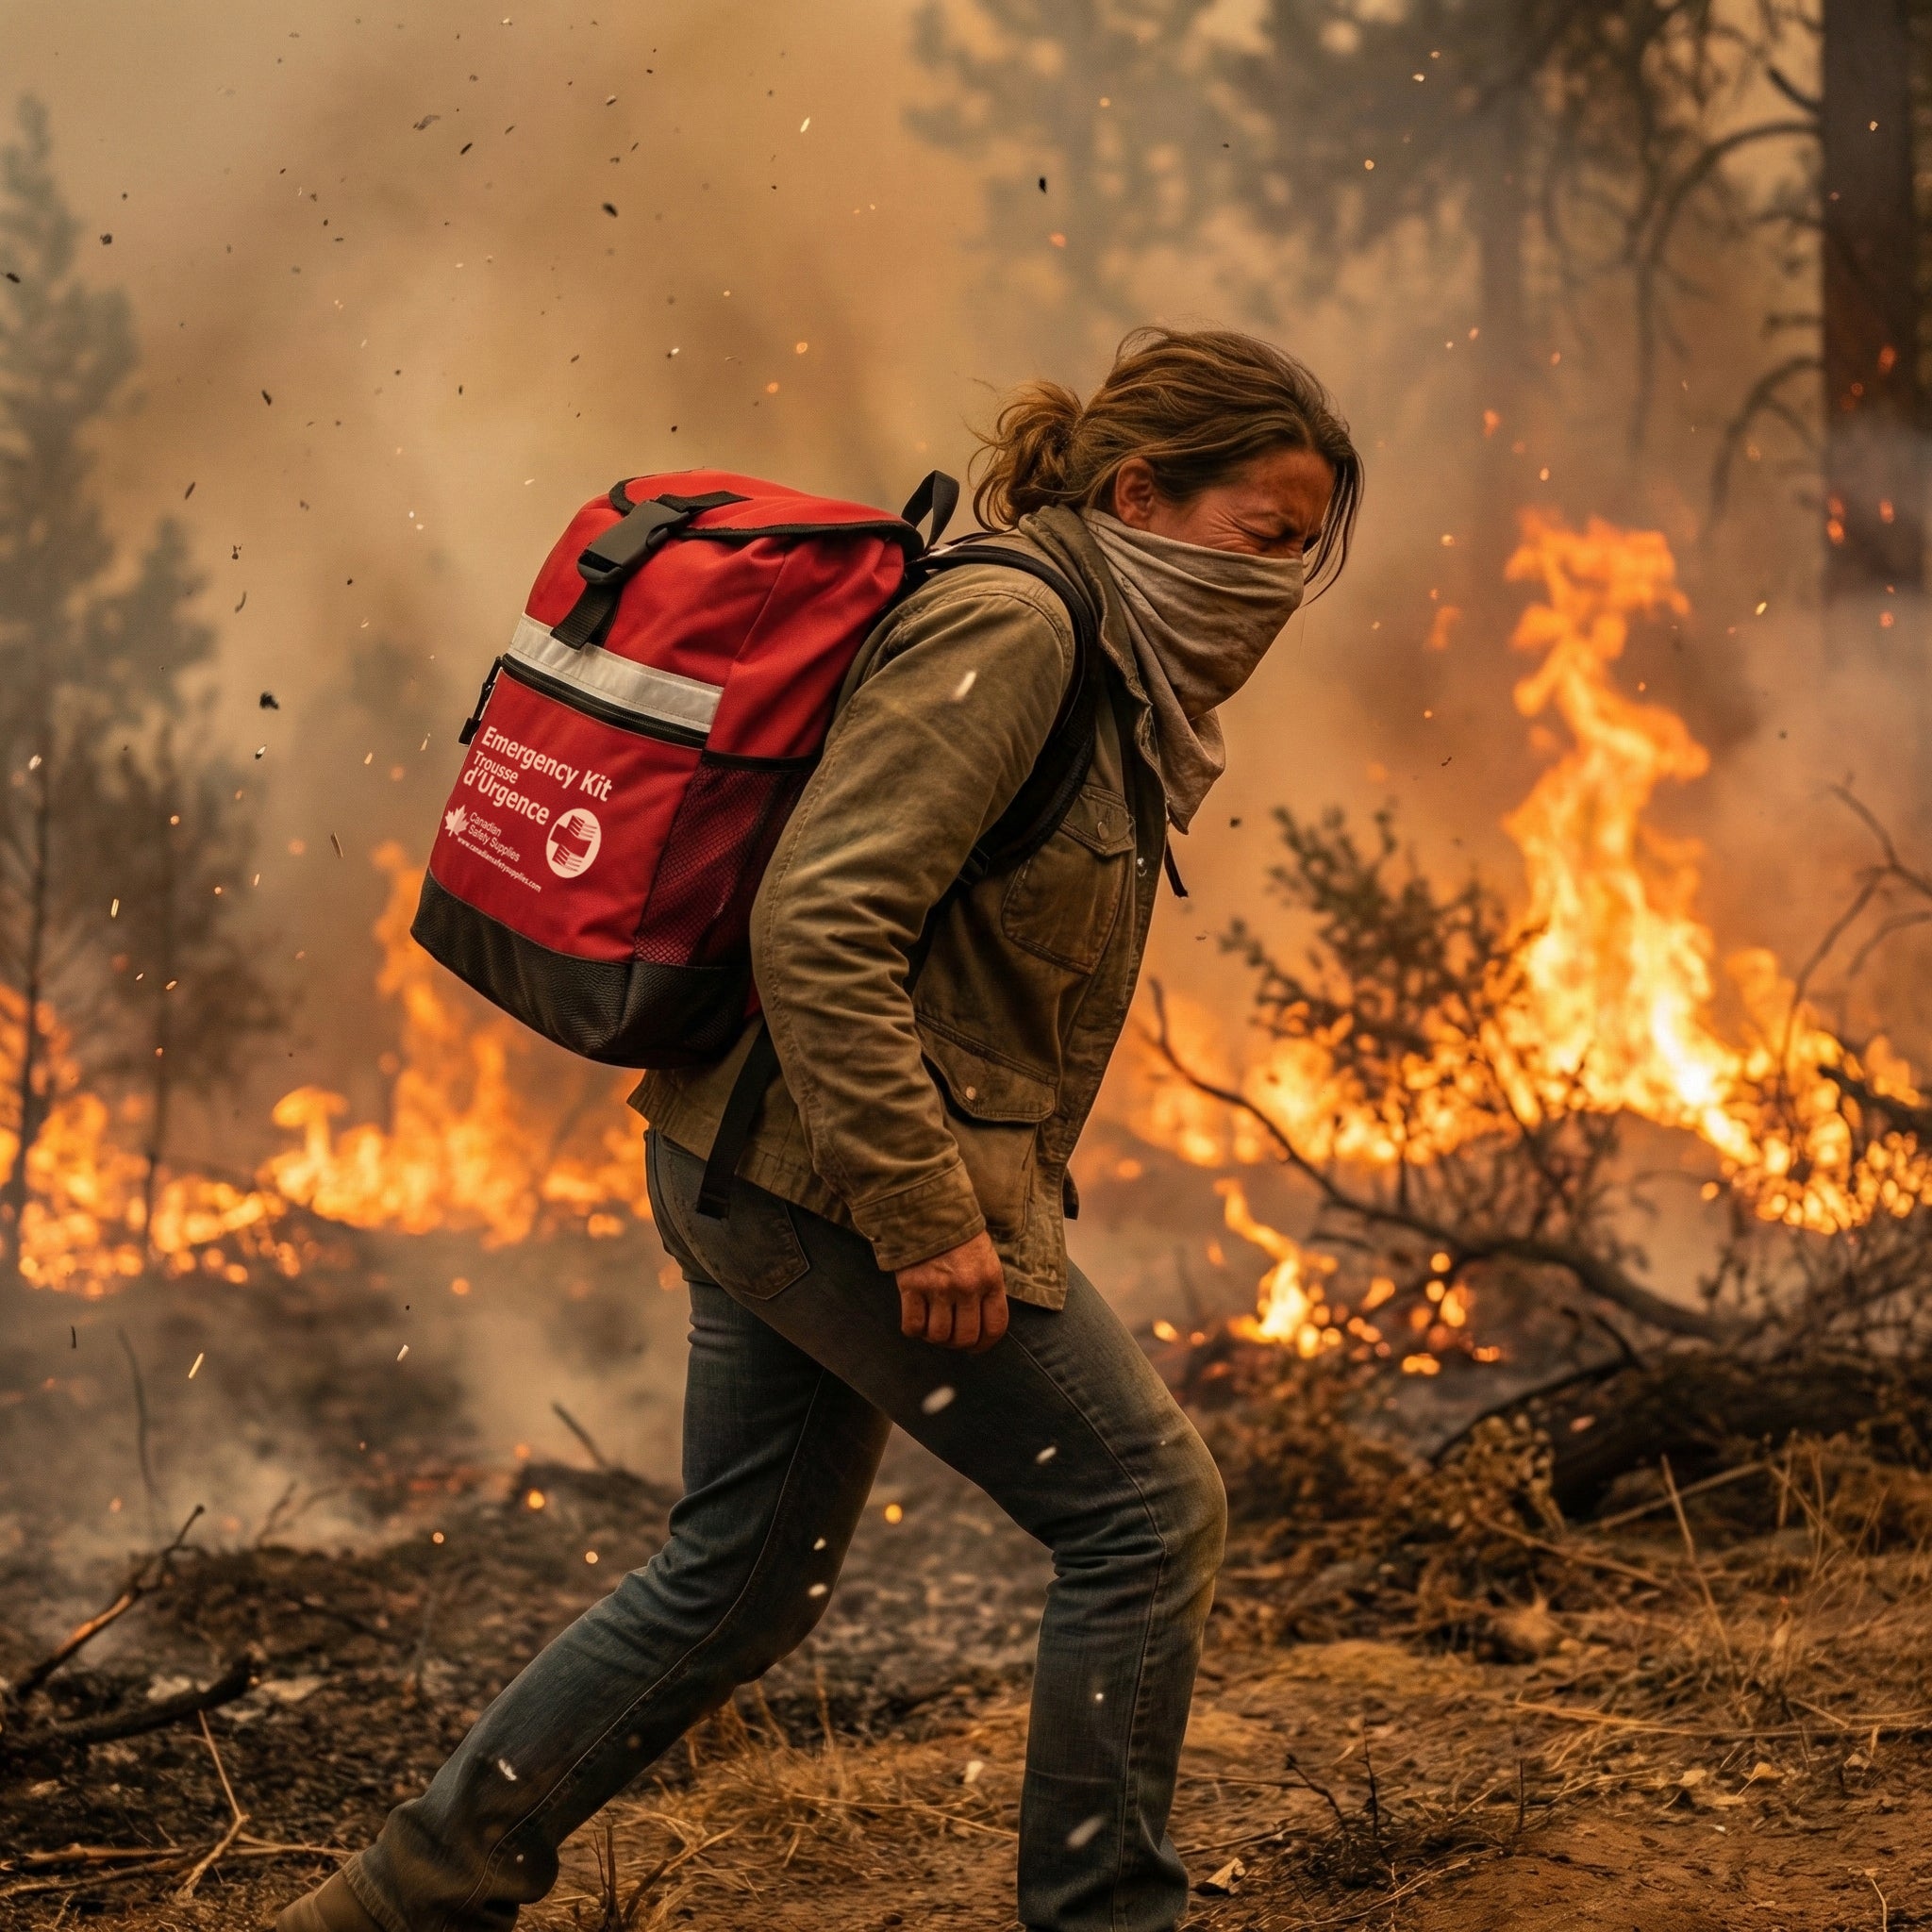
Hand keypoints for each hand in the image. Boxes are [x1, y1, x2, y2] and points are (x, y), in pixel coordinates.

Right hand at [895, 1231, 1008, 1351]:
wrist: (927, 1209)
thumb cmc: (959, 1237)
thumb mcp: (986, 1259)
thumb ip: (986, 1291)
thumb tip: (981, 1329)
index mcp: (990, 1279)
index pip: (995, 1327)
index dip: (985, 1345)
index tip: (975, 1347)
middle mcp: (967, 1286)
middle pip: (965, 1337)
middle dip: (957, 1344)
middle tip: (950, 1336)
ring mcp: (938, 1287)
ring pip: (938, 1335)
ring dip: (934, 1336)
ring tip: (932, 1324)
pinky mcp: (911, 1285)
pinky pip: (913, 1325)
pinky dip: (914, 1329)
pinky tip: (916, 1318)